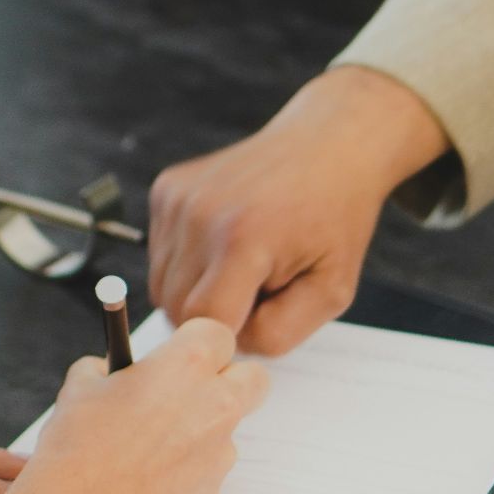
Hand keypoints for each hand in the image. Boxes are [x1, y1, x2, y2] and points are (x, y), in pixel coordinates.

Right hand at [17, 317, 265, 493]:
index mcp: (185, 366)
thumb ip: (109, 369)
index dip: (197, 343)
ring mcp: (219, 451)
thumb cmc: (77, 447)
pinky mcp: (213, 491)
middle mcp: (214, 405)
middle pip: (254, 378)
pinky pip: (209, 468)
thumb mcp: (80, 387)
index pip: (218, 334)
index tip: (178, 354)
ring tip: (148, 447)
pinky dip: (187, 468)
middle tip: (191, 391)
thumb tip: (113, 372)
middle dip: (230, 380)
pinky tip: (147, 478)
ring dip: (200, 430)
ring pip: (227, 429)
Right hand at [148, 65, 448, 353]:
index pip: (203, 324)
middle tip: (258, 292)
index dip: (230, 337)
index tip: (259, 321)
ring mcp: (177, 198)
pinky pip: (159, 254)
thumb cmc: (334, 219)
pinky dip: (187, 261)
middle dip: (213, 316)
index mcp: (243, 240)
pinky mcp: (166, 189)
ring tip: (242, 265)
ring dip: (196, 289)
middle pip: (176, 308)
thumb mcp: (332, 290)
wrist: (326, 146)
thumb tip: (226, 347)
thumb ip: (279, 333)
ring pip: (161, 285)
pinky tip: (225, 240)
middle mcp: (199, 214)